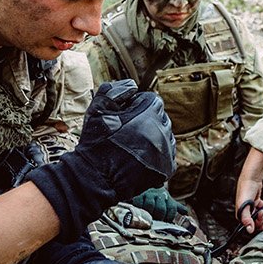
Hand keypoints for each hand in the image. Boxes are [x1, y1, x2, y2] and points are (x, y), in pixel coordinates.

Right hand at [26, 80, 176, 240]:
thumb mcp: (98, 109)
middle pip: (160, 118)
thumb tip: (131, 86)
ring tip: (132, 147)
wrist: (96, 177)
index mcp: (149, 113)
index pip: (151, 100)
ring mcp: (166, 151)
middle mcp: (161, 131)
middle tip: (127, 133)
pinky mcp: (166, 168)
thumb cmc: (96, 143)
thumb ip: (114, 90)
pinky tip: (139, 159)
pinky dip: (156, 156)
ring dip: (152, 138)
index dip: (136, 105)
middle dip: (146, 121)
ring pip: (164, 136)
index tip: (124, 116)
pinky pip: (166, 155)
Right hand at [234, 148, 262, 231]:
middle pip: (257, 222)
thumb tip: (249, 230)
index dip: (259, 225)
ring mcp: (252, 206)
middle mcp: (246, 211)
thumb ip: (246, 218)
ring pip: (261, 216)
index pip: (251, 225)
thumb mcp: (245, 205)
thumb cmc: (246, 188)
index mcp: (241, 214)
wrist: (252, 176)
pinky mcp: (257, 202)